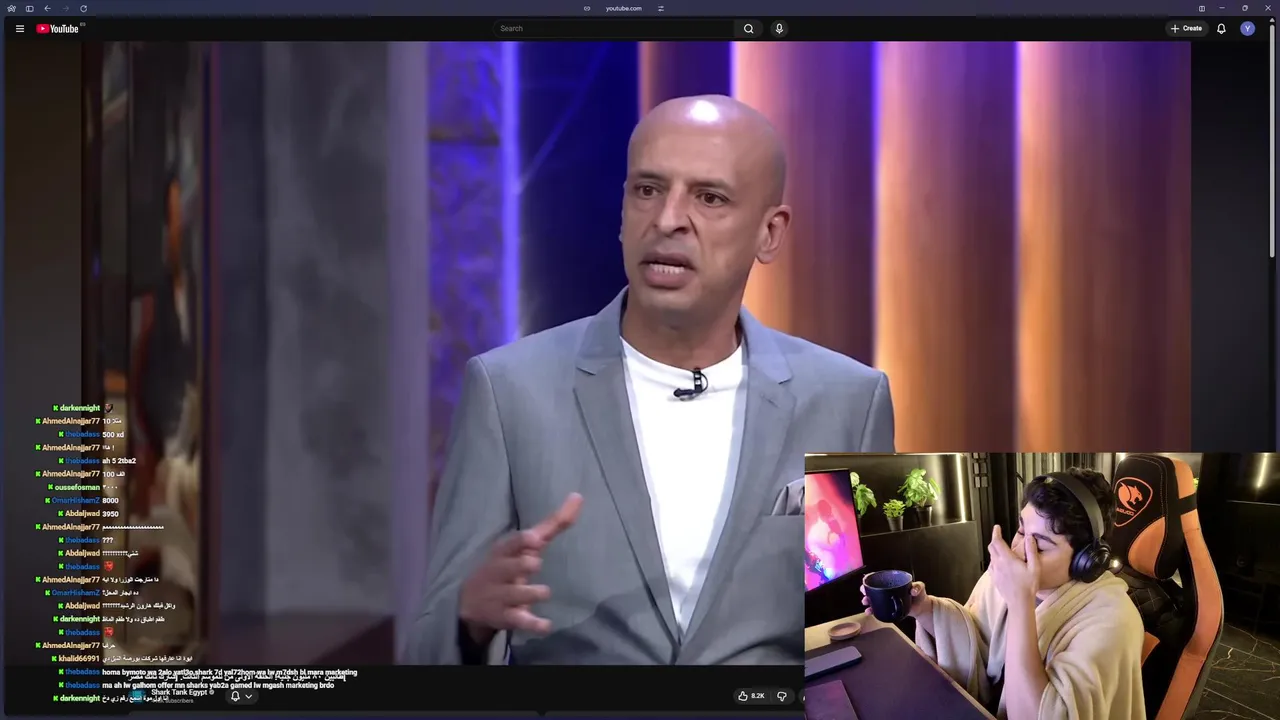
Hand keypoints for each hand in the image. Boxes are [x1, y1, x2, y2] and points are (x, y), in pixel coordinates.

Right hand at [459, 493, 582, 641]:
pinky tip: (546, 625)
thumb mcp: (526, 545)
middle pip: (507, 567)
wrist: (470, 600)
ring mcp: (499, 595)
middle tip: (536, 564)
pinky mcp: (503, 617)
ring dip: (530, 593)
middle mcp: (498, 572)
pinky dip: (532, 624)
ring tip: (545, 592)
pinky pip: (517, 620)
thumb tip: (578, 496)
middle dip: (521, 565)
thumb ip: (552, 524)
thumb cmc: (507, 564)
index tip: (535, 539)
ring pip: (513, 594)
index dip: (521, 541)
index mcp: (504, 551)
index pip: (509, 543)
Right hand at [861, 581, 930, 617]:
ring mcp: (888, 601)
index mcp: (893, 583)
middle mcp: (888, 591)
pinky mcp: (889, 610)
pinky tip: (870, 612)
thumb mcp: (920, 588)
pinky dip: (873, 611)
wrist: (922, 608)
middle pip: (873, 589)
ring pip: (874, 600)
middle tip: (864, 593)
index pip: (880, 579)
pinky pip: (879, 610)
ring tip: (865, 603)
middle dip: (866, 591)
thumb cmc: (920, 594)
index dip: (871, 580)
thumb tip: (912, 591)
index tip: (865, 583)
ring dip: (868, 601)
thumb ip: (918, 587)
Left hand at [988, 525, 1039, 609]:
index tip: (997, 527)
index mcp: (1007, 558)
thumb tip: (1029, 537)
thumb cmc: (1029, 584)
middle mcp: (998, 563)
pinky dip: (994, 560)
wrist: (1019, 602)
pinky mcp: (994, 579)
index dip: (996, 533)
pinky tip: (1000, 563)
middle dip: (994, 540)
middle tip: (999, 536)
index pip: (997, 541)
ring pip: (991, 556)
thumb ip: (1031, 551)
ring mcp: (994, 571)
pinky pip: (991, 565)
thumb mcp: (1034, 567)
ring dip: (994, 550)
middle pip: (991, 547)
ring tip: (1002, 549)